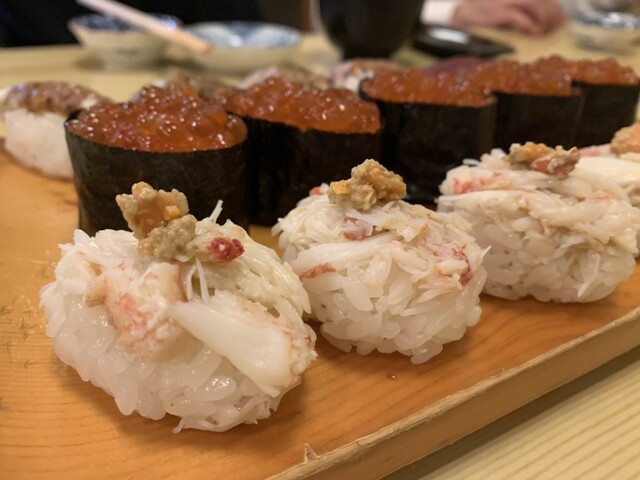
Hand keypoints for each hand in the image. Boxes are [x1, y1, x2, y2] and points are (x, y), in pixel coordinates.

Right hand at [451, 0, 565, 34]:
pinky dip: (530, 25)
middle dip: (553, 12)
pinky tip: (535, 32)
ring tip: (547, 29)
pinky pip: (519, 17)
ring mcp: (507, 0)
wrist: (463, 14)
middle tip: (558, 26)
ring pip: (534, 4)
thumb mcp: (508, 7)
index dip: (555, 6)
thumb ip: (523, 10)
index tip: (561, 19)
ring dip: (544, 17)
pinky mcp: (499, 11)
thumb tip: (545, 20)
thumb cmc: (486, 12)